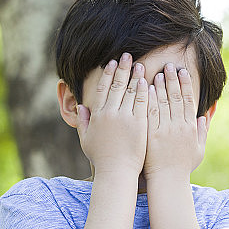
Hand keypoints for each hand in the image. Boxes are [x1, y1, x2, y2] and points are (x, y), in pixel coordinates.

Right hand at [77, 53, 147, 175]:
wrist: (117, 172)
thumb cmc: (102, 158)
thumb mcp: (86, 140)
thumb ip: (84, 122)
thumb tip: (82, 107)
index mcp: (98, 115)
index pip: (103, 88)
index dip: (108, 74)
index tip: (112, 63)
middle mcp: (111, 113)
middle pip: (117, 85)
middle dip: (122, 68)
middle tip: (127, 56)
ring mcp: (126, 118)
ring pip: (131, 91)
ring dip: (135, 75)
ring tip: (139, 64)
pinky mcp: (139, 124)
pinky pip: (143, 102)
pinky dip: (145, 90)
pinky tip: (147, 81)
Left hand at [144, 63, 207, 179]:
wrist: (168, 180)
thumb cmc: (183, 166)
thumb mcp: (199, 149)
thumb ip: (203, 131)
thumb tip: (206, 116)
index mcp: (190, 127)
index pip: (188, 100)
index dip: (185, 84)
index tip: (182, 72)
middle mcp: (178, 126)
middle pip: (176, 97)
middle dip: (172, 80)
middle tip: (169, 66)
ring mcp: (164, 130)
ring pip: (162, 103)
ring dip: (159, 86)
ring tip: (156, 73)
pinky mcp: (151, 135)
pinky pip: (149, 113)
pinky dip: (148, 100)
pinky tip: (144, 89)